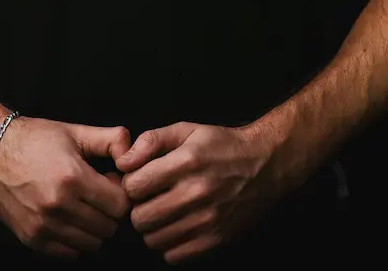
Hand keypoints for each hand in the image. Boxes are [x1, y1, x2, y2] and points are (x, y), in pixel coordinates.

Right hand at [0, 114, 132, 258]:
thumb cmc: (36, 139)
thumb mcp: (75, 131)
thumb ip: (110, 139)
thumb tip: (133, 152)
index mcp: (73, 177)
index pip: (120, 205)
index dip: (121, 193)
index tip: (110, 181)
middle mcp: (58, 206)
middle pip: (108, 227)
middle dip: (109, 211)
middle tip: (98, 193)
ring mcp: (44, 225)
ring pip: (91, 243)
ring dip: (94, 227)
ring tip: (83, 205)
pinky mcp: (32, 238)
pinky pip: (70, 253)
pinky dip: (76, 239)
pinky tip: (69, 217)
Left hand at [111, 121, 283, 264]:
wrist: (264, 165)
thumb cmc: (222, 145)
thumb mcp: (186, 130)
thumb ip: (151, 140)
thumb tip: (123, 160)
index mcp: (186, 162)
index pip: (134, 186)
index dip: (130, 184)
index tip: (140, 181)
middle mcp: (196, 193)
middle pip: (140, 218)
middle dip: (138, 209)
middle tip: (149, 200)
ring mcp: (207, 220)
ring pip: (154, 240)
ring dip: (153, 228)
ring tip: (163, 213)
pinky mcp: (216, 240)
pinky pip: (174, 256)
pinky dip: (170, 245)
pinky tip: (177, 227)